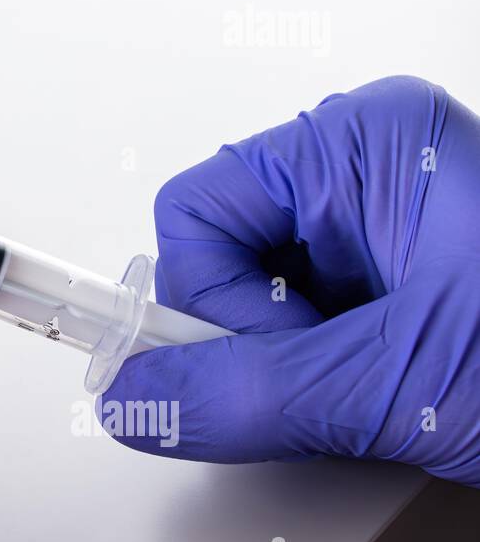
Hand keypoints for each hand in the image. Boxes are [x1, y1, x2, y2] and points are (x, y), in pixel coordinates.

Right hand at [103, 77, 479, 486]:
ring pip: (262, 300)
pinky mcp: (406, 280)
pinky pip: (307, 326)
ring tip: (389, 390)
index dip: (215, 303)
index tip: (259, 368)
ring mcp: (391, 228)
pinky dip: (328, 377)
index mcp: (364, 143)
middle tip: (342, 385)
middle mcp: (370, 172)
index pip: (197, 209)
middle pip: (223, 256)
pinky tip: (395, 393)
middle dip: (264, 339)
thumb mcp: (404, 383)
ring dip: (301, 366)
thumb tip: (136, 398)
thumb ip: (250, 394)